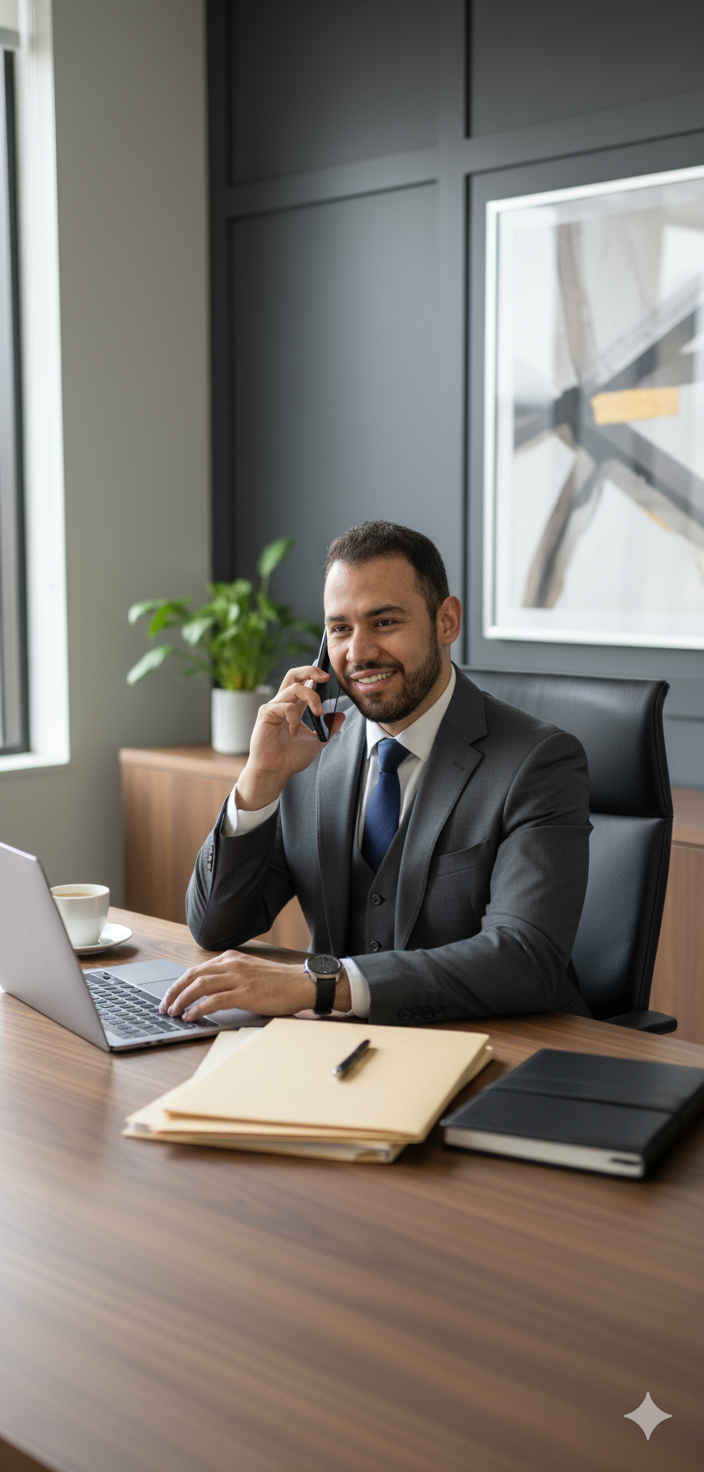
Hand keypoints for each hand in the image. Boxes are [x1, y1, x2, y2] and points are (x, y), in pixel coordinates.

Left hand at [159, 949, 351, 1020]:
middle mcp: (232, 964)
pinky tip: (191, 1016)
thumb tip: (207, 992)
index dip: (179, 984)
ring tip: (173, 1012)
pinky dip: (198, 1009)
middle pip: (192, 975)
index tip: (169, 996)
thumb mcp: (250, 972)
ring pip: (200, 986)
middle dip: (174, 991)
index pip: (196, 969)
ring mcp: (238, 978)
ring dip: (182, 1000)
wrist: (301, 984)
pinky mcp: (245, 993)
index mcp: (231, 958)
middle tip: (164, 1006)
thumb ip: (230, 976)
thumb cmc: (278, 982)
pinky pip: (214, 1000)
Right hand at [236, 664, 344, 810]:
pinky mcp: (266, 713)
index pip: (302, 682)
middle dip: (310, 670)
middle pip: (293, 674)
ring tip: (318, 715)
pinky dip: (295, 718)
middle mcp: (283, 703)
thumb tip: (341, 715)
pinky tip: (293, 732)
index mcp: (293, 707)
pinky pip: (286, 706)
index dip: (314, 674)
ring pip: (295, 688)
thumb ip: (328, 727)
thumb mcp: (317, 741)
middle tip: (325, 677)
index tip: (328, 678)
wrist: (275, 772)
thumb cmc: (290, 758)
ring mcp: (273, 707)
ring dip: (312, 699)